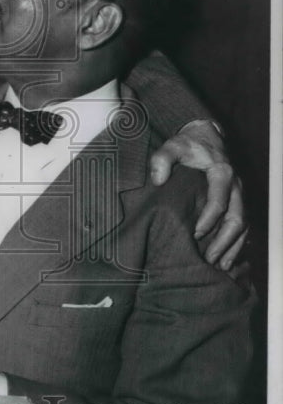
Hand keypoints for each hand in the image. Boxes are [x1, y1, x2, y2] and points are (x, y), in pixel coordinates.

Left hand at [149, 119, 246, 269]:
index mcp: (222, 173)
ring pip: (245, 225)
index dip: (209, 220)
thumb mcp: (172, 145)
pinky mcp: (239, 200)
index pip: (219, 201)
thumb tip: (158, 180)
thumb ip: (162, 159)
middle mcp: (236, 185)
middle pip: (237, 218)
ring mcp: (240, 194)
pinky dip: (239, 243)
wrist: (207, 135)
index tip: (194, 234)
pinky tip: (228, 259)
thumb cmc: (188, 144)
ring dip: (234, 247)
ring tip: (221, 267)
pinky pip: (245, 225)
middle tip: (209, 260)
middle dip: (224, 242)